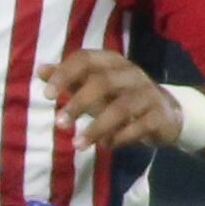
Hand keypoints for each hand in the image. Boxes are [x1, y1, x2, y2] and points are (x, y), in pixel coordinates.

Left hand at [48, 47, 186, 151]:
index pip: (85, 59)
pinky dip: (120, 138)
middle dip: (78, 103)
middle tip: (60, 124)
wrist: (164, 114)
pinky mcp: (159, 115)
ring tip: (77, 145)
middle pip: (103, 82)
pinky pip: (139, 126)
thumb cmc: (119, 98)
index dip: (65, 74)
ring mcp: (147, 94)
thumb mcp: (93, 87)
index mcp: (111, 63)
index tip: (47, 95)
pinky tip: (105, 146)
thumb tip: (40, 70)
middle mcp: (131, 74)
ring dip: (97, 128)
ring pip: (121, 107)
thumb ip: (69, 79)